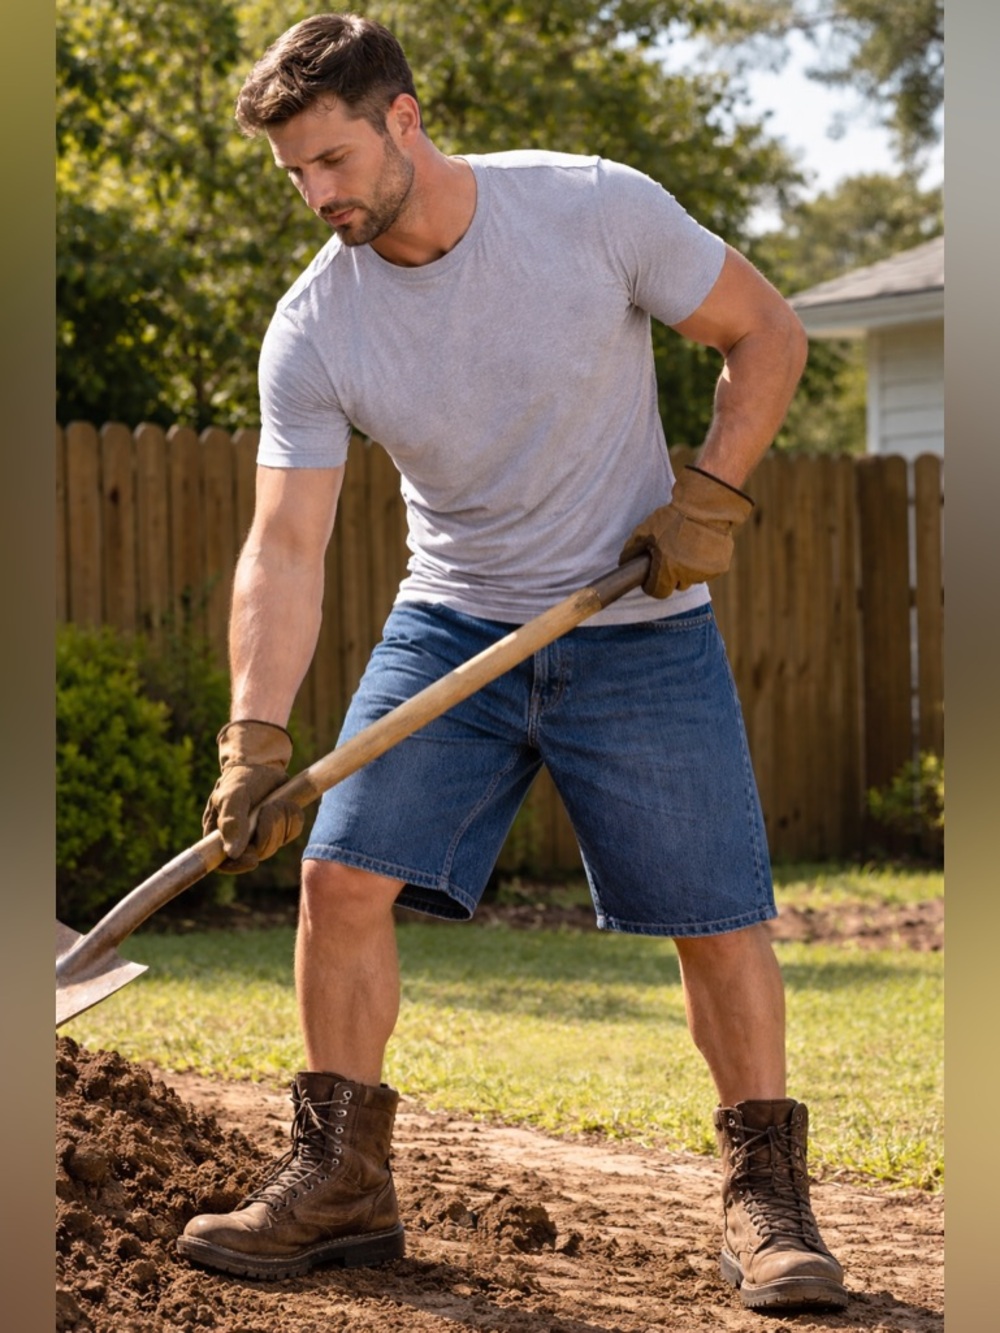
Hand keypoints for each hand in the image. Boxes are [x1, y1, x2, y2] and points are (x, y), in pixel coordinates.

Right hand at [202, 720, 304, 872]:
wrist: (262, 763)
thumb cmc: (241, 778)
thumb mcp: (232, 795)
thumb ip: (231, 823)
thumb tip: (232, 853)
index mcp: (220, 833)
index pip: (224, 864)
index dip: (237, 866)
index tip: (252, 859)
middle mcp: (240, 838)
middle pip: (257, 854)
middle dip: (267, 832)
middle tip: (267, 808)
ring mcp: (261, 834)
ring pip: (277, 844)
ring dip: (280, 821)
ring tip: (274, 802)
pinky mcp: (280, 827)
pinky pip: (292, 832)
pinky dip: (292, 817)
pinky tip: (285, 803)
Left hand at [618, 466, 753, 597]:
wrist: (706, 507)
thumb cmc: (673, 518)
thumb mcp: (645, 531)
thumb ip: (632, 549)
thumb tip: (623, 562)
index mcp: (667, 570)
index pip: (657, 592)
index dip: (652, 584)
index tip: (652, 575)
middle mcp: (686, 576)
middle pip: (676, 586)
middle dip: (671, 576)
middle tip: (671, 556)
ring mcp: (704, 573)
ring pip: (692, 578)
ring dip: (688, 569)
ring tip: (687, 548)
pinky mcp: (719, 568)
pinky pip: (708, 571)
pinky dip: (704, 563)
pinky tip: (701, 547)